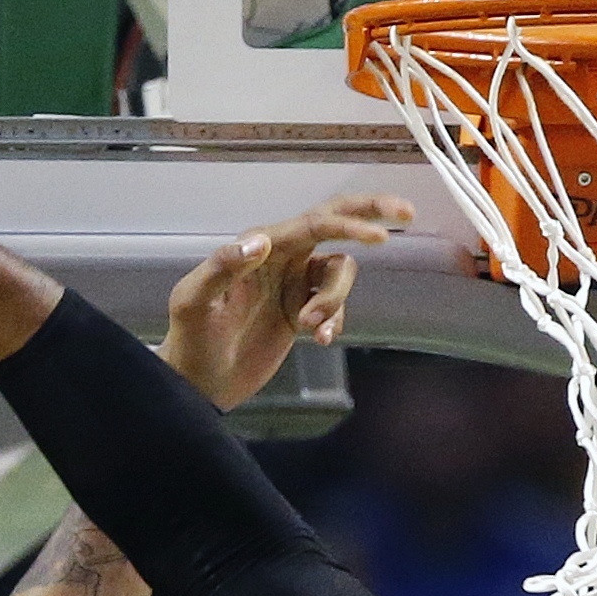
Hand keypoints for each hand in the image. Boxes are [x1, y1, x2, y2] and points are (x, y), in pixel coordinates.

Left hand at [158, 192, 408, 411]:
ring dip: (335, 301)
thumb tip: (259, 242)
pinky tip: (320, 340)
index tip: (379, 239)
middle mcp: (281, 256)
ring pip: (340, 274)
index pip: (313, 223)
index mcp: (259, 246)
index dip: (348, 226)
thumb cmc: (190, 339)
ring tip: (310, 329)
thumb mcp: (195, 302)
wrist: (199, 382)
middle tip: (406, 213)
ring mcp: (293, 283)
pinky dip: (335, 321)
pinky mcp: (301, 311)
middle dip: (369, 215)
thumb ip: (223, 267)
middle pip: (333, 221)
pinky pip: (336, 306)